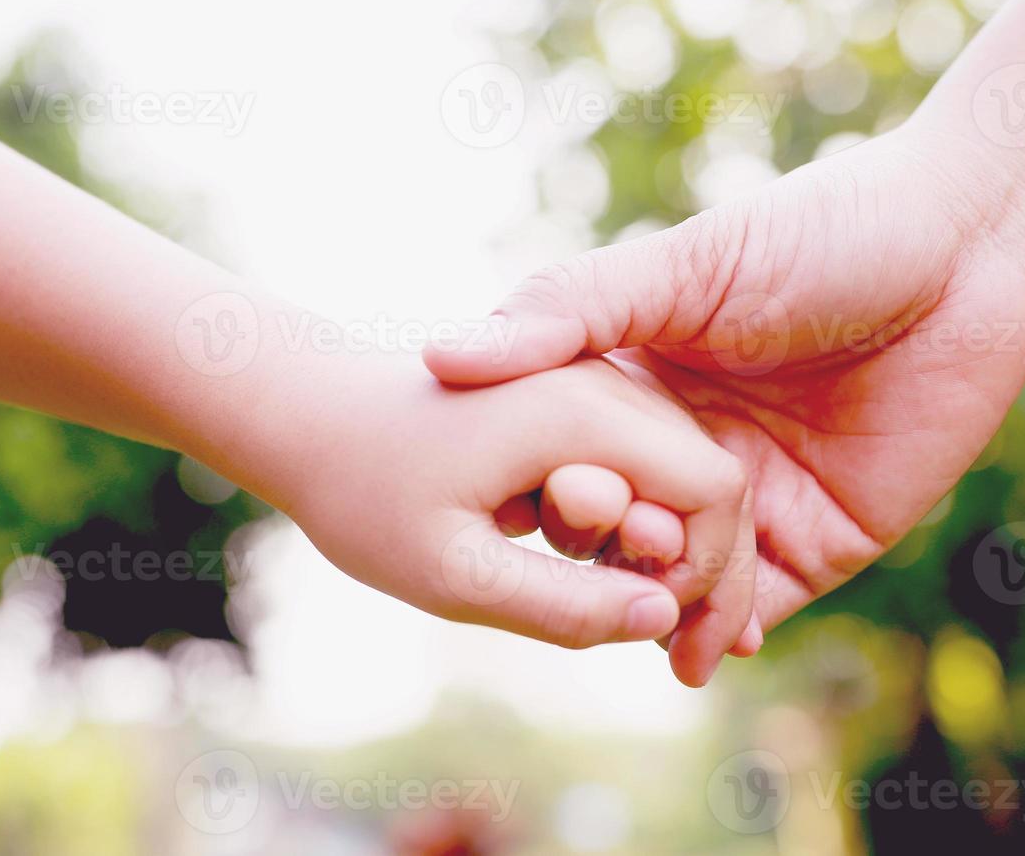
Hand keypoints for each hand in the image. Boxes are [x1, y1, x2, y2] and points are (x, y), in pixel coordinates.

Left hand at [249, 349, 753, 683]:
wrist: (308, 412)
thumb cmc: (365, 494)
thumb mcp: (454, 575)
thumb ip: (566, 606)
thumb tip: (663, 619)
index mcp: (581, 411)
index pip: (716, 491)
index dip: (709, 575)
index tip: (657, 639)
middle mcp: (600, 378)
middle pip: (709, 476)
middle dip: (700, 567)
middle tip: (658, 647)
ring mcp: (590, 376)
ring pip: (678, 467)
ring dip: (667, 544)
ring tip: (616, 606)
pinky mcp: (574, 391)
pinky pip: (639, 458)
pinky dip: (640, 516)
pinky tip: (602, 566)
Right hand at [424, 126, 1024, 645]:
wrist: (970, 253)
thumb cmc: (822, 236)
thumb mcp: (684, 267)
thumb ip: (571, 312)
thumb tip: (442, 360)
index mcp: (642, 380)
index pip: (565, 458)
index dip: (541, 488)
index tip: (516, 510)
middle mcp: (687, 446)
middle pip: (617, 529)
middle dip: (597, 558)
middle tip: (591, 566)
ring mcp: (752, 498)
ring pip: (680, 576)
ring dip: (654, 605)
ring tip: (637, 622)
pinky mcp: (821, 538)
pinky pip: (758, 603)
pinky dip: (724, 631)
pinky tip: (696, 647)